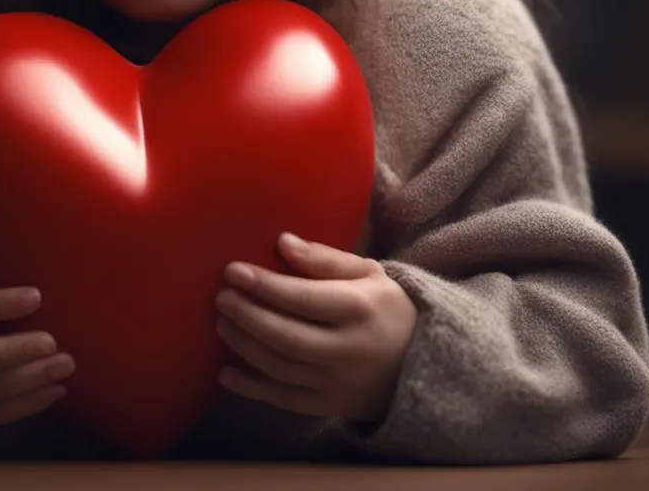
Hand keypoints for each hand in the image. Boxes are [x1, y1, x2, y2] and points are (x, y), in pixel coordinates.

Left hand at [214, 232, 417, 424]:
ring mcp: (338, 383)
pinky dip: (252, 389)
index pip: (303, 298)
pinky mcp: (330, 406)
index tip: (233, 270)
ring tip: (221, 322)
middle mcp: (348, 350)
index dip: (265, 285)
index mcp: (360, 309)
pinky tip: (224, 374)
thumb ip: (325, 259)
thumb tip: (283, 242)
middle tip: (221, 296)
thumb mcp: (368, 273)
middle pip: (286, 335)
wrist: (427, 364)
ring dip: (244, 345)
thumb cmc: (388, 307)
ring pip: (280, 367)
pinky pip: (284, 400)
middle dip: (247, 315)